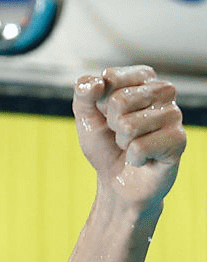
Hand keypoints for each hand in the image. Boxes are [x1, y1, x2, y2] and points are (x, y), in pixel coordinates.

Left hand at [73, 65, 185, 208]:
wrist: (118, 182)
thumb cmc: (106, 146)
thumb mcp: (86, 118)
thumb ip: (83, 94)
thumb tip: (97, 83)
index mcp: (142, 79)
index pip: (111, 78)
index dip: (99, 104)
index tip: (107, 115)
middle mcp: (163, 91)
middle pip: (119, 101)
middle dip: (111, 125)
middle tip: (121, 135)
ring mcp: (174, 114)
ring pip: (129, 125)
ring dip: (123, 142)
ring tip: (132, 146)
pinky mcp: (178, 139)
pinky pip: (140, 147)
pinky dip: (134, 159)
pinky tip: (144, 159)